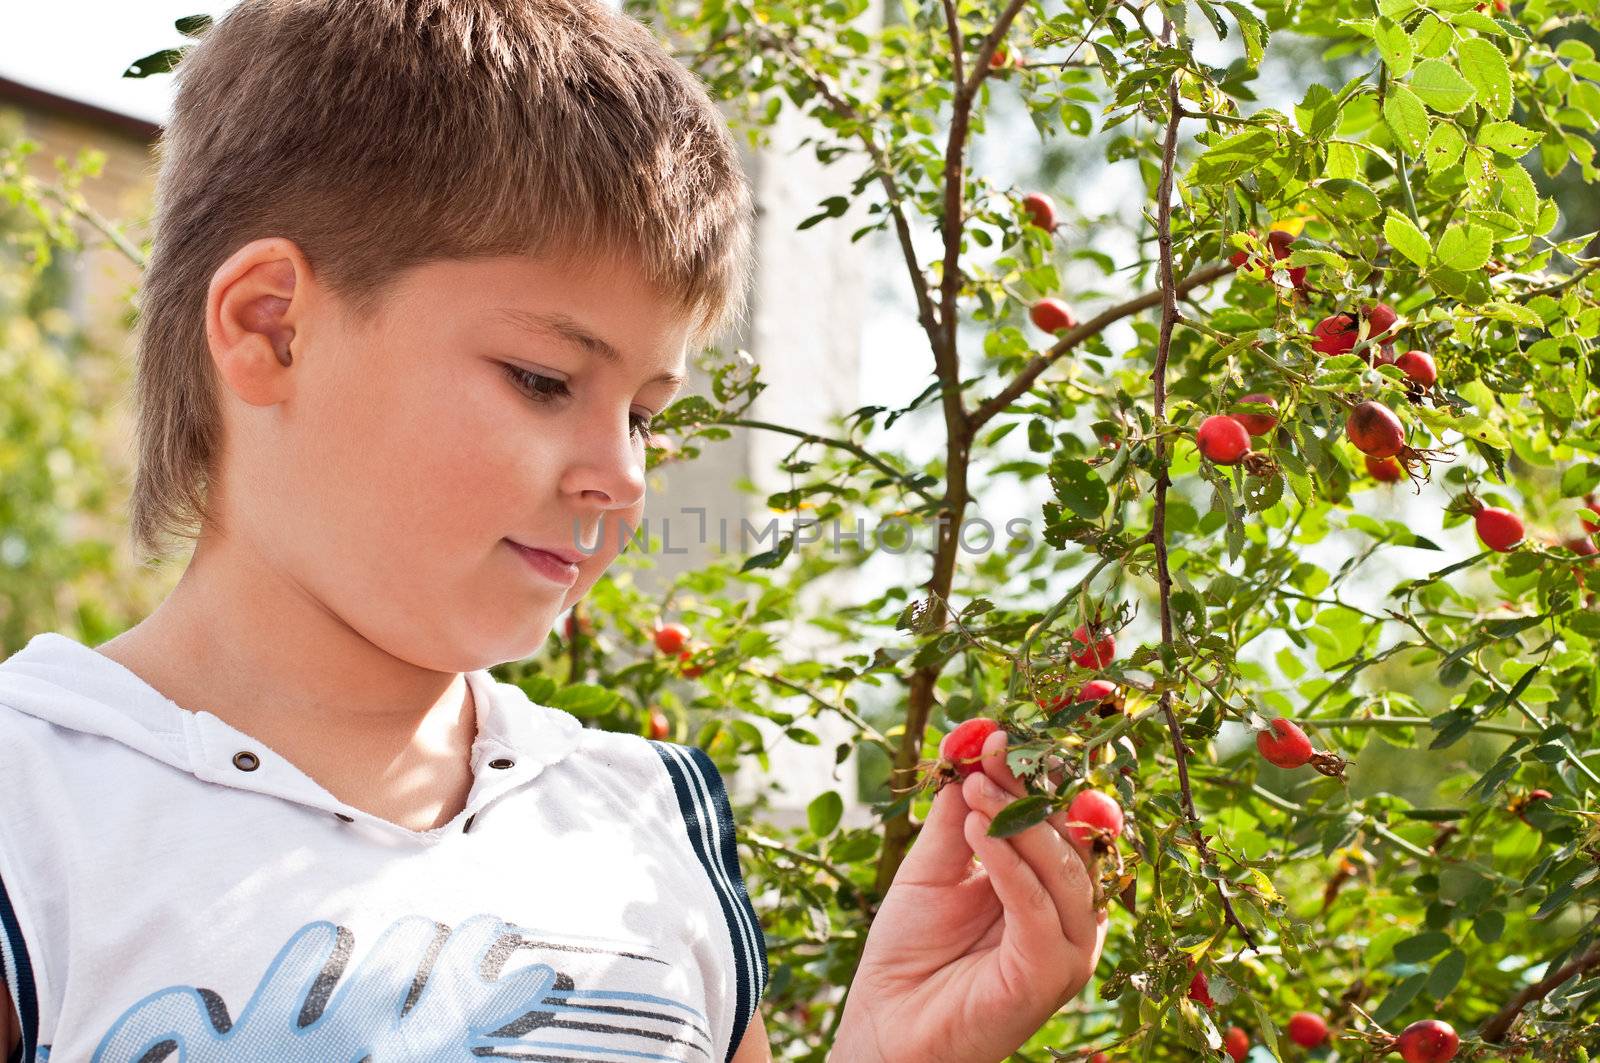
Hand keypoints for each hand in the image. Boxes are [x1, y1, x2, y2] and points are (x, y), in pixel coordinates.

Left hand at [831, 727, 1108, 1062]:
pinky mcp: (1048, 977)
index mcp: (1053, 886)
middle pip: (1073, 838)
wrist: (885, 1024)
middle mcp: (1072, 916)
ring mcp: (1067, 949)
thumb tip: (971, 740)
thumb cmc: (911, 950)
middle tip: (990, 752)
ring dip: (1019, 821)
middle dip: (1031, 788)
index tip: (1000, 733)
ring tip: (974, 787)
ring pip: (1065, 871)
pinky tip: (978, 831)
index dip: (1038, 774)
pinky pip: (1039, 910)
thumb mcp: (934, 864)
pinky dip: (1011, 865)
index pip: (1063, 818)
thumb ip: (960, 811)